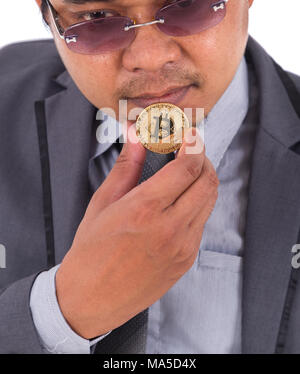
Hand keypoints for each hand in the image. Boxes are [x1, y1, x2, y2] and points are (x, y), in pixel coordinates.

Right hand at [55, 122, 218, 338]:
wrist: (91, 299)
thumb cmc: (91, 251)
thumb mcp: (103, 202)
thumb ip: (127, 166)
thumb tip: (137, 135)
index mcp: (145, 210)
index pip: (187, 167)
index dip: (193, 145)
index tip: (189, 134)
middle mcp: (170, 228)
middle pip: (208, 181)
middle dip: (203, 158)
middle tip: (189, 150)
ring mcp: (183, 247)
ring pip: (210, 201)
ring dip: (203, 180)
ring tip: (185, 172)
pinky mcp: (187, 260)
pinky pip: (202, 222)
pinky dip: (197, 203)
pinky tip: (179, 201)